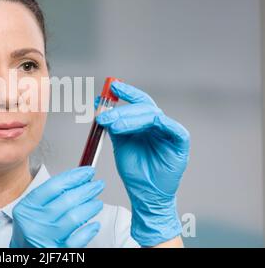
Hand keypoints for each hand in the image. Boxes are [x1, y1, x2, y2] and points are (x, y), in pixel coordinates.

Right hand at [10, 166, 104, 247]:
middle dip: (86, 189)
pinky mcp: (57, 252)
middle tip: (97, 184)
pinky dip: (88, 231)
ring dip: (89, 207)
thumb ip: (49, 197)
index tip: (86, 172)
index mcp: (27, 208)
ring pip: (74, 218)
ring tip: (97, 203)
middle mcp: (34, 223)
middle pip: (66, 200)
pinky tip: (94, 225)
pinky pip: (77, 240)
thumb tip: (78, 181)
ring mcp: (45, 238)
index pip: (53, 186)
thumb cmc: (30, 230)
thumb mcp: (31, 210)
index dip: (73, 177)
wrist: (23, 254)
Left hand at [95, 81, 189, 246]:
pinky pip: (173, 128)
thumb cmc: (135, 170)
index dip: (126, 92)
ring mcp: (170, 132)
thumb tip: (101, 107)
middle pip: (142, 107)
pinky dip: (160, 122)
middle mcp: (159, 124)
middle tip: (103, 116)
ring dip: (131, 118)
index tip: (111, 87)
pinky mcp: (180, 143)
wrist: (145, 194)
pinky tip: (144, 124)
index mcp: (146, 123)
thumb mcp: (120, 143)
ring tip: (113, 125)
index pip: (138, 101)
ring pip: (153, 115)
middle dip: (121, 110)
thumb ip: (114, 126)